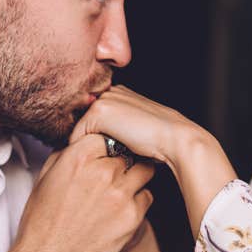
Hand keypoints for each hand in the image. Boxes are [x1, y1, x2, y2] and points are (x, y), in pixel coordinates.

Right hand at [11, 134, 155, 251]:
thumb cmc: (42, 220)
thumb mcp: (46, 177)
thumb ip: (68, 154)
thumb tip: (83, 142)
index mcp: (79, 157)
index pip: (106, 134)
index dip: (106, 144)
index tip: (106, 152)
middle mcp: (102, 172)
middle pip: (128, 151)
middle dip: (122, 160)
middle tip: (115, 171)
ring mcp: (120, 194)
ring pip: (144, 170)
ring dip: (134, 176)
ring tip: (120, 188)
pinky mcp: (132, 216)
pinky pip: (147, 197)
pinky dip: (137, 200)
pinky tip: (120, 209)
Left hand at [70, 85, 202, 168]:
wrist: (174, 139)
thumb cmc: (159, 142)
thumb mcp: (136, 130)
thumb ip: (119, 128)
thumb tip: (103, 144)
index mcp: (121, 93)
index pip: (95, 118)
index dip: (97, 138)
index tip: (104, 153)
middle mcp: (110, 92)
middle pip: (85, 123)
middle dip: (88, 142)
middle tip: (101, 159)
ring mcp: (104, 100)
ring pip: (80, 130)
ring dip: (85, 147)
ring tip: (101, 159)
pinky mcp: (99, 112)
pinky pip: (77, 137)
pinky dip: (82, 151)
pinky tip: (99, 158)